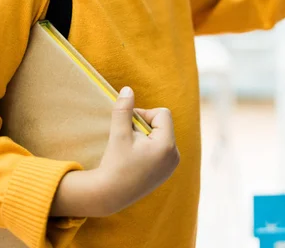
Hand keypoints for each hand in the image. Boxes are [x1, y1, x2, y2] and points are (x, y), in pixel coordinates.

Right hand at [95, 87, 179, 216]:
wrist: (109, 195)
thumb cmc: (114, 163)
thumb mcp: (119, 133)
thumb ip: (124, 109)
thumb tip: (128, 89)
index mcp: (167, 145)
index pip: (162, 113)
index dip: (144, 114)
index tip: (128, 126)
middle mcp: (175, 155)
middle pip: (163, 123)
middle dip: (145, 125)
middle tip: (128, 139)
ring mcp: (172, 165)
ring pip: (161, 134)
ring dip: (146, 135)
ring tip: (131, 150)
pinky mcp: (166, 172)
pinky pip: (161, 147)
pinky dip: (149, 146)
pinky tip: (135, 158)